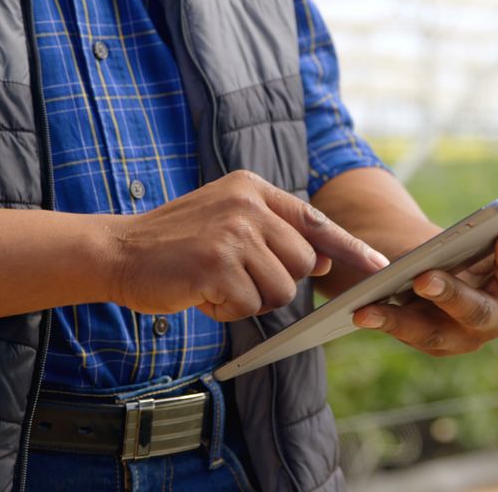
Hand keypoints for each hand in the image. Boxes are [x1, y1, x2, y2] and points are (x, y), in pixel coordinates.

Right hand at [108, 170, 388, 321]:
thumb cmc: (176, 242)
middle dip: (275, 283)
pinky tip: (200, 292)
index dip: (351, 247)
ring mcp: (233, 232)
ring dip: (250, 299)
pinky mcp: (217, 263)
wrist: (117, 251)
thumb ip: (276, 234)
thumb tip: (327, 258)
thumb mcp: (229, 221)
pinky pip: (249, 306)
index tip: (380, 266)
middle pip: (303, 264)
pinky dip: (227, 310)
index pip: (316, 220)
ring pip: (282, 289)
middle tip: (234, 277)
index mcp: (254, 189)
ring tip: (215, 282)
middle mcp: (248, 204)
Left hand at [351, 207, 497, 355]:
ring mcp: (461, 337)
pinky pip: (405, 334)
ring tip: (373, 306)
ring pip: (434, 333)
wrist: (445, 268)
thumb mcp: (497, 232)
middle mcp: (495, 319)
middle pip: (477, 312)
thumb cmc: (476, 247)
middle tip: (425, 278)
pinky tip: (359, 311)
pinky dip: (382, 322)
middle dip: (452, 295)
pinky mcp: (430, 343)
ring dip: (403, 321)